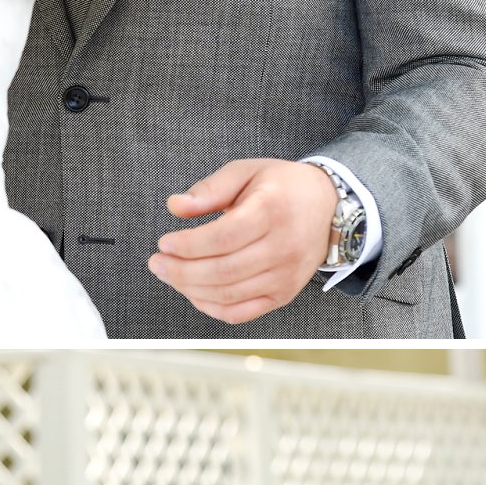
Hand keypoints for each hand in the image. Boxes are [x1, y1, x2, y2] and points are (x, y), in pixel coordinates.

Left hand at [149, 156, 339, 325]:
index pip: (224, 237)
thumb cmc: (282, 186)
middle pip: (223, 270)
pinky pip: (241, 313)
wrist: (328, 206)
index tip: (164, 242)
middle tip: (157, 263)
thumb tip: (175, 206)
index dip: (188, 245)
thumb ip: (210, 189)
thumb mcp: (246, 172)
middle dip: (181, 271)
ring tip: (170, 274)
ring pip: (229, 295)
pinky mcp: (283, 294)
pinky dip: (212, 307)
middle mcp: (283, 247)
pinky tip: (194, 292)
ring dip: (190, 289)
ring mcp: (285, 276)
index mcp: (272, 210)